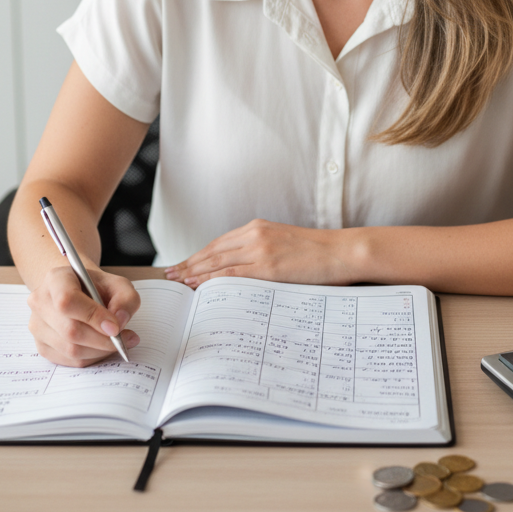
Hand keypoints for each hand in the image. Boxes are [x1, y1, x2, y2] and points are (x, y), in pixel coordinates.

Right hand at [26, 264, 141, 366]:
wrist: (78, 292)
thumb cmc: (97, 287)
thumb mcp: (118, 284)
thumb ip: (126, 299)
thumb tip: (119, 322)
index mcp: (56, 279)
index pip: (67, 301)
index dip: (92, 317)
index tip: (116, 327)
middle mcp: (40, 301)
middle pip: (70, 330)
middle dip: (102, 340)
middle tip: (124, 339)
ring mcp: (37, 326)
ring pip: (70, 349)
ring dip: (99, 351)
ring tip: (118, 343)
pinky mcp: (42, 345)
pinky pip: (69, 361)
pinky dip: (91, 358)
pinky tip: (102, 348)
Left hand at [164, 219, 359, 287]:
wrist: (342, 251)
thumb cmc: (319, 253)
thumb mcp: (285, 245)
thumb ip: (263, 252)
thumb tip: (244, 272)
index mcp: (259, 227)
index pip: (219, 243)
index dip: (198, 255)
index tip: (182, 264)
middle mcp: (255, 234)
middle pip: (212, 250)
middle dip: (189, 263)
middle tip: (170, 274)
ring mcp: (261, 249)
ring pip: (217, 261)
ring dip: (194, 272)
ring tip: (177, 281)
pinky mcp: (268, 265)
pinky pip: (232, 273)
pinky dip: (211, 279)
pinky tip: (198, 284)